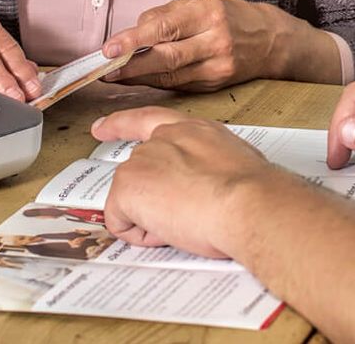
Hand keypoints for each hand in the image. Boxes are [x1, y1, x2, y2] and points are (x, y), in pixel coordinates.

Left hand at [92, 106, 284, 258]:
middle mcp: (163, 139)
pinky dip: (141, 235)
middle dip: (152, 199)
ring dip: (152, 218)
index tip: (100, 128)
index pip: (148, 120)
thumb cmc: (254, 192)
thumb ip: (212, 167)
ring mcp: (142, 161)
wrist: (248, 203)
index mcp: (192, 131)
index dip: (120, 125)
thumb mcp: (235, 165)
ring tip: (187, 222)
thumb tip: (214, 185)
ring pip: (131, 200)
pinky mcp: (128, 186)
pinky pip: (121, 222)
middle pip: (139, 172)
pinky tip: (170, 231)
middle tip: (187, 215)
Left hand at [102, 0, 337, 90]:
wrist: (274, 42)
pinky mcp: (216, 86)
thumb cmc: (235, 16)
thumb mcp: (204, 2)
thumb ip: (169, 14)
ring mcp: (217, 68)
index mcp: (210, 14)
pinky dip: (157, 83)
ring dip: (138, 77)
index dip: (135, 39)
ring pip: (169, 76)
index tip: (110, 47)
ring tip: (114, 76)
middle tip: (104, 69)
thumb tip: (136, 30)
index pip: (166, 27)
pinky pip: (179, 85)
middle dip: (130, 65)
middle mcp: (215, 42)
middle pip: (165, 57)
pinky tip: (140, 80)